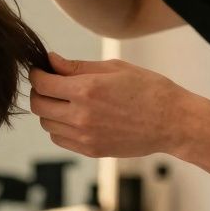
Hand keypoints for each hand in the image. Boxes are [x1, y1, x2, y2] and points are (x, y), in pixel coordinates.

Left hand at [29, 53, 195, 158]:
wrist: (173, 122)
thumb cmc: (148, 89)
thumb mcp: (114, 68)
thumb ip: (77, 66)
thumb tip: (50, 60)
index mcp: (86, 90)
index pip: (42, 84)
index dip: (36, 75)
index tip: (40, 71)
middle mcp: (81, 115)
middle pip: (39, 106)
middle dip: (39, 93)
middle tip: (49, 85)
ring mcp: (84, 136)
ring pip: (47, 124)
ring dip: (50, 111)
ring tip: (66, 101)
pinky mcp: (90, 150)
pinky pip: (60, 139)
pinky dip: (60, 128)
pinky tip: (75, 117)